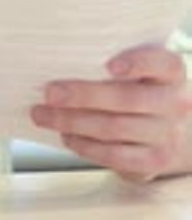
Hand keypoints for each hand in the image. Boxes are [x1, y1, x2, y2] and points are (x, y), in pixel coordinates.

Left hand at [30, 45, 191, 180]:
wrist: (171, 128)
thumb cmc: (143, 88)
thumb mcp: (141, 69)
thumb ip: (116, 60)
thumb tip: (63, 58)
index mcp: (171, 72)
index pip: (160, 63)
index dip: (136, 64)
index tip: (109, 66)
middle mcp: (175, 102)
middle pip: (126, 99)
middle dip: (83, 96)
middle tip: (50, 93)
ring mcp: (167, 134)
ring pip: (114, 128)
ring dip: (73, 122)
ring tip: (44, 115)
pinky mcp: (154, 161)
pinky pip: (115, 155)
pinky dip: (86, 146)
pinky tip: (67, 136)